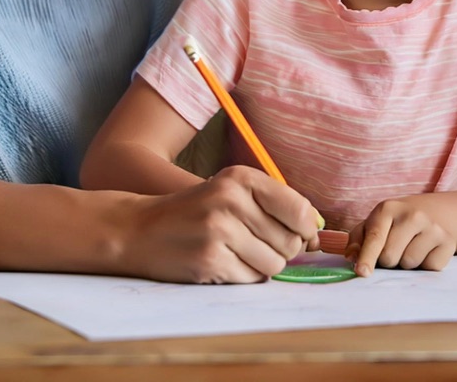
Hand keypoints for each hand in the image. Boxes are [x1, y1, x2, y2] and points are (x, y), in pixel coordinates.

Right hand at [117, 165, 319, 283]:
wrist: (139, 229)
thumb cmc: (195, 212)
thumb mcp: (231, 193)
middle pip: (290, 241)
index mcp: (241, 177)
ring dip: (261, 266)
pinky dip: (242, 277)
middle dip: (280, 250)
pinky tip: (221, 263)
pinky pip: (251, 279)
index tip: (301, 237)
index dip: (307, 230)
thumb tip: (317, 233)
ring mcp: (220, 230)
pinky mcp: (210, 260)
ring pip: (274, 264)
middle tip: (252, 244)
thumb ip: (273, 206)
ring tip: (235, 253)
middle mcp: (232, 199)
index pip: (299, 208)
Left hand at [345, 196, 455, 276]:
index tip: (362, 272)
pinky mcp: (448, 241)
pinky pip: (430, 267)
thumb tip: (352, 257)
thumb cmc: (390, 226)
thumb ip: (357, 241)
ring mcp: (433, 227)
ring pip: (410, 263)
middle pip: (390, 256)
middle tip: (392, 250)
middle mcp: (412, 214)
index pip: (375, 238)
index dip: (367, 257)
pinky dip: (424, 265)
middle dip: (386, 261)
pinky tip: (423, 251)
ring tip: (408, 249)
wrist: (425, 215)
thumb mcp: (370, 226)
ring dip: (405, 264)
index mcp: (388, 209)